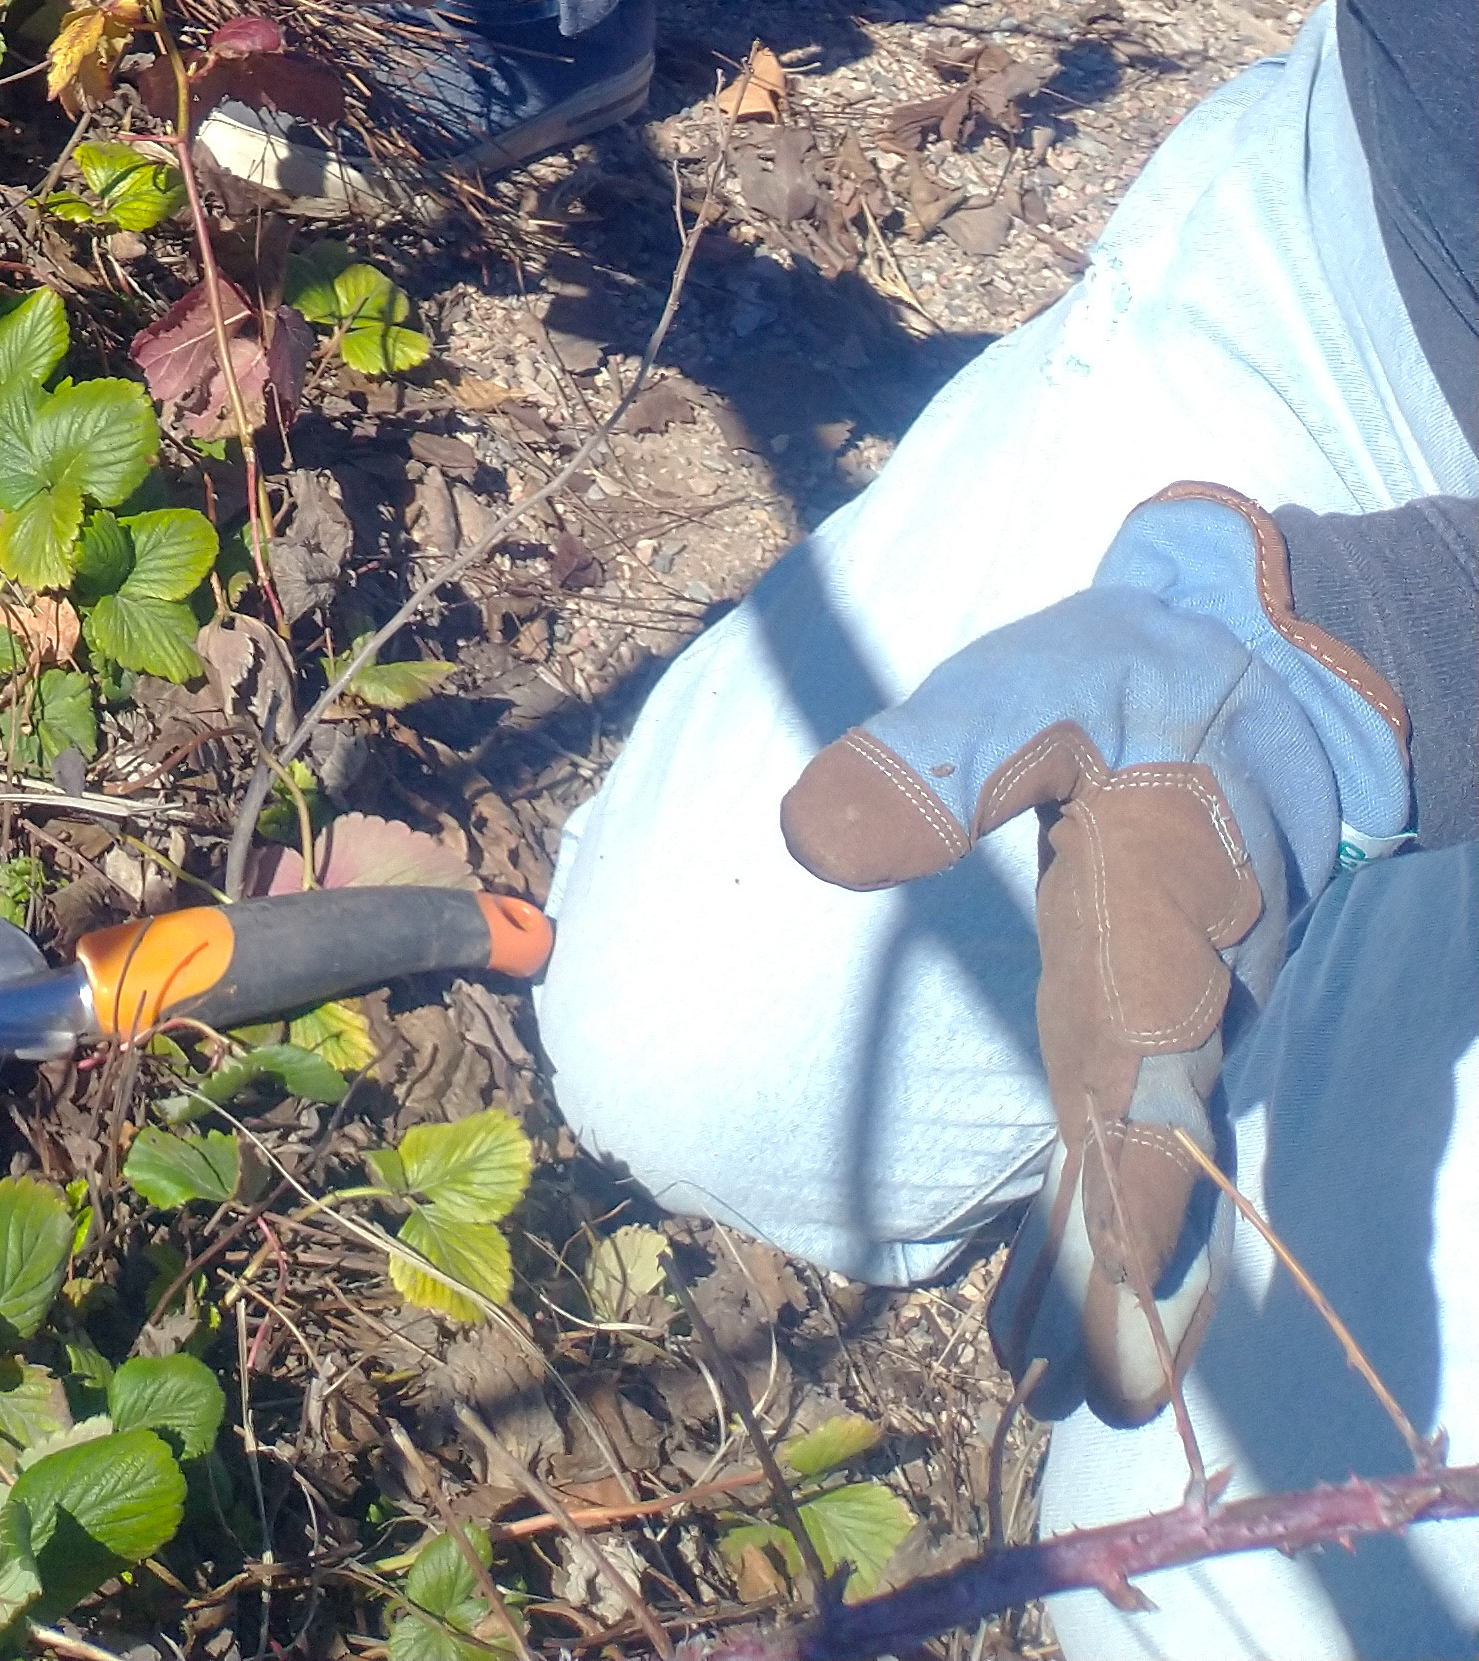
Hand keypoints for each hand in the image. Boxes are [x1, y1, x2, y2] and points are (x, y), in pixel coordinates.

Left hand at [780, 485, 1410, 1421]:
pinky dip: (1091, 1217)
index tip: (1122, 1320)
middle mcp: (1179, 1003)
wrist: (1247, 660)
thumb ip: (936, 759)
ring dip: (1103, 1274)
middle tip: (1081, 1402)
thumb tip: (815, 833)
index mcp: (1160, 937)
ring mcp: (1167, 1016)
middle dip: (1126, 1289)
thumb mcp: (1036, 685)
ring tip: (1043, 1383)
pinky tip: (1042, 1292)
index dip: (1141, 1215)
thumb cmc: (1132, 672)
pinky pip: (1126, 1134)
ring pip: (1144, 1170)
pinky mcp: (1141, 1011)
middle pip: (1159, 1170)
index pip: (1154, 1098)